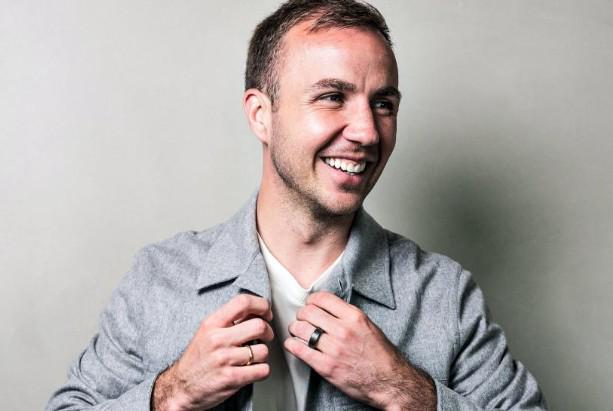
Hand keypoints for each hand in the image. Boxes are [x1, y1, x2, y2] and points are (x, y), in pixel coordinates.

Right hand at [152, 294, 273, 410]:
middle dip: (268, 331)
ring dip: (263, 354)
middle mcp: (217, 339)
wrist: (181, 388)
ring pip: (263, 350)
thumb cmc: (197, 359)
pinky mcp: (232, 378)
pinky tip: (252, 369)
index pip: (242, 302)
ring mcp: (225, 359)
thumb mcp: (206, 332)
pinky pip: (262, 370)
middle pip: (259, 326)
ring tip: (253, 356)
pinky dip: (262, 370)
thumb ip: (228, 320)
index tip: (266, 312)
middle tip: (265, 336)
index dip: (261, 305)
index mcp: (211, 324)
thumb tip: (255, 310)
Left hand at [284, 291, 435, 410]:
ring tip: (297, 332)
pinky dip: (292, 345)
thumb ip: (348, 315)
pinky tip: (294, 345)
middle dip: (301, 314)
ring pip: (300, 329)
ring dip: (295, 329)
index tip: (309, 304)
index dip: (311, 300)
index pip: (322, 298)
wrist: (389, 381)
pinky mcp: (326, 367)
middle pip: (308, 312)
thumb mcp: (368, 326)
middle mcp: (343, 330)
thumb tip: (328, 307)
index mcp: (354, 317)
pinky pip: (299, 350)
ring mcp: (333, 349)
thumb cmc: (380, 355)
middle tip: (301, 319)